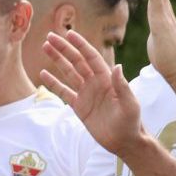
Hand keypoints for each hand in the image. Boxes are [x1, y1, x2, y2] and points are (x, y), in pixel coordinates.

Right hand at [40, 30, 144, 154]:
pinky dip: (54, 83)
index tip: (69, 34)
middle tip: (50, 37)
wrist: (124, 142)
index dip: (80, 45)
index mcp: (107, 79)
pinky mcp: (79, 106)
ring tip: (45, 47)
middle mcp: (95, 82)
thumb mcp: (129, 104)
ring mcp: (86, 94)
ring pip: (68, 73)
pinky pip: (64, 92)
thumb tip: (117, 66)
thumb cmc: (131, 122)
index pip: (91, 57)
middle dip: (64, 48)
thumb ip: (121, 86)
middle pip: (76, 61)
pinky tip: (43, 74)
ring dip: (57, 60)